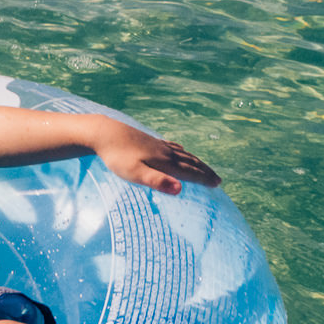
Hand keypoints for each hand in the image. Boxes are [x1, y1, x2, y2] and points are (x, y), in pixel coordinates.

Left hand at [97, 123, 219, 194]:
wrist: (105, 133)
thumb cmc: (118, 157)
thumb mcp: (135, 173)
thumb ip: (157, 181)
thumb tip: (180, 190)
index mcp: (164, 162)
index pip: (189, 172)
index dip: (204, 178)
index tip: (217, 184)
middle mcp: (165, 153)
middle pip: (190, 163)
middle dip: (205, 171)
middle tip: (218, 180)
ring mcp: (158, 146)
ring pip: (183, 155)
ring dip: (196, 162)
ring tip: (205, 168)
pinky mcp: (150, 142)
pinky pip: (172, 147)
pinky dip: (182, 152)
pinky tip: (180, 151)